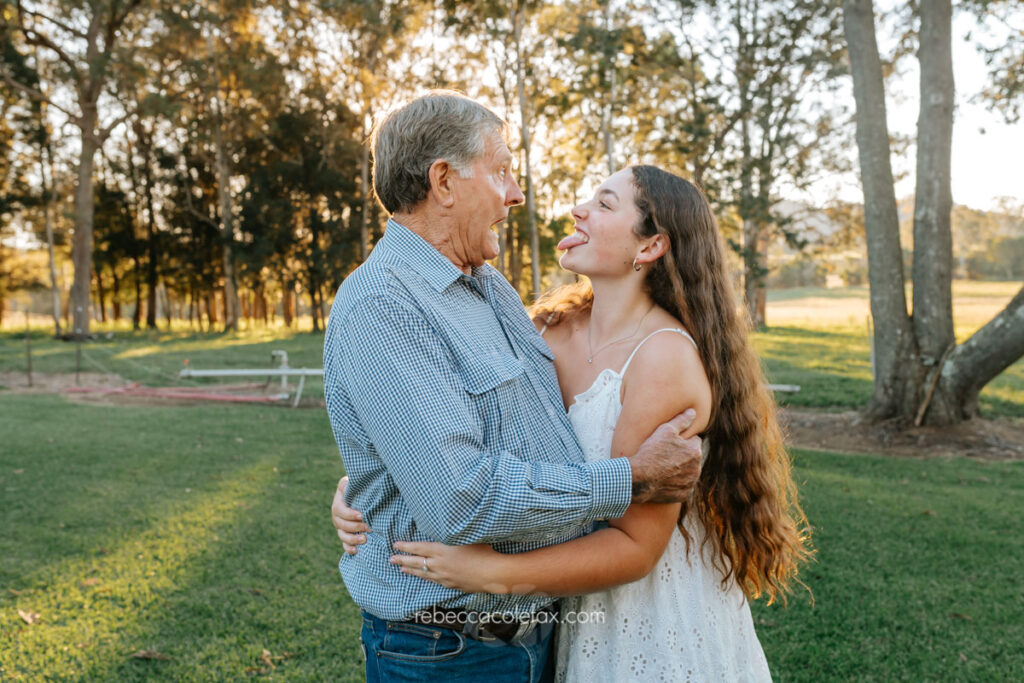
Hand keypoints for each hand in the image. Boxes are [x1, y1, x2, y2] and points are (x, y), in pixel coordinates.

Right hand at [331, 476, 369, 553]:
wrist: (361, 496)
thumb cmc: (358, 488)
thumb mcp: (352, 483)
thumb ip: (348, 484)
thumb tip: (346, 484)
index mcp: (338, 504)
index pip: (339, 510)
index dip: (349, 514)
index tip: (361, 515)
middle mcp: (337, 517)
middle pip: (341, 525)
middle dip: (355, 527)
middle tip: (369, 527)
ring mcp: (340, 527)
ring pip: (342, 535)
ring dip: (352, 539)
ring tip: (364, 539)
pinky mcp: (346, 535)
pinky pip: (344, 544)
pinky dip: (349, 548)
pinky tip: (356, 550)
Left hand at [390, 541, 510, 594]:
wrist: (493, 574)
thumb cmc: (483, 551)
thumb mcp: (467, 536)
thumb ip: (453, 532)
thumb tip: (445, 524)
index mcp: (442, 551)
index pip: (419, 548)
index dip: (406, 546)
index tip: (395, 545)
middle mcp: (440, 565)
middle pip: (417, 562)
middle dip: (402, 559)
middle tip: (391, 559)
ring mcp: (445, 577)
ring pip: (423, 573)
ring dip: (411, 570)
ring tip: (402, 568)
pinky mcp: (452, 585)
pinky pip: (434, 581)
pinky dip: (426, 578)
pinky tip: (424, 577)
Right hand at [628, 409, 702, 503]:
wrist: (639, 478)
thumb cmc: (651, 452)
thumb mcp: (665, 430)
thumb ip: (681, 420)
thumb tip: (693, 412)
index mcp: (695, 451)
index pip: (694, 441)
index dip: (681, 441)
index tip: (669, 444)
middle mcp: (697, 468)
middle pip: (691, 458)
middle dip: (682, 456)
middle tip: (664, 456)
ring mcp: (691, 483)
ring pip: (688, 472)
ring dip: (680, 470)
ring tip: (663, 468)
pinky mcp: (684, 495)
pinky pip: (682, 486)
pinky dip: (675, 484)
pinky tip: (663, 479)